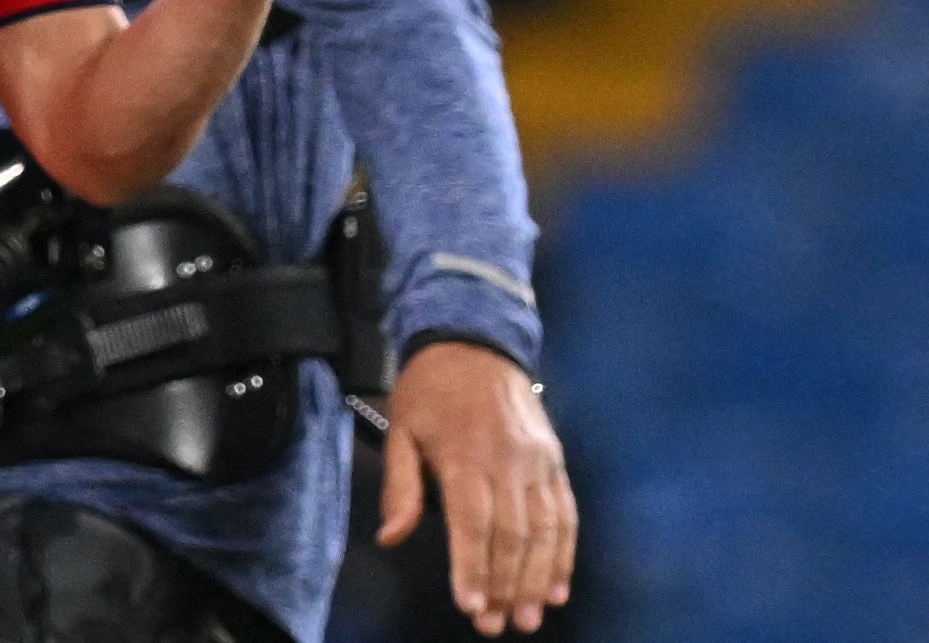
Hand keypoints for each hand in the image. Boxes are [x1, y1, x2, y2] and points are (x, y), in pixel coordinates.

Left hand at [378, 341, 575, 634]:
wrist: (475, 342)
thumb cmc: (430, 389)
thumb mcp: (400, 428)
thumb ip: (400, 486)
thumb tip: (391, 536)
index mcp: (464, 454)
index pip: (471, 522)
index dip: (472, 566)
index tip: (470, 604)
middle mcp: (507, 461)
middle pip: (511, 535)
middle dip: (504, 585)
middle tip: (496, 625)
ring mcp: (538, 462)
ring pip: (544, 531)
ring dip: (537, 579)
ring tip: (527, 617)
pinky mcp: (555, 461)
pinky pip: (566, 514)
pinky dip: (564, 554)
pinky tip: (557, 586)